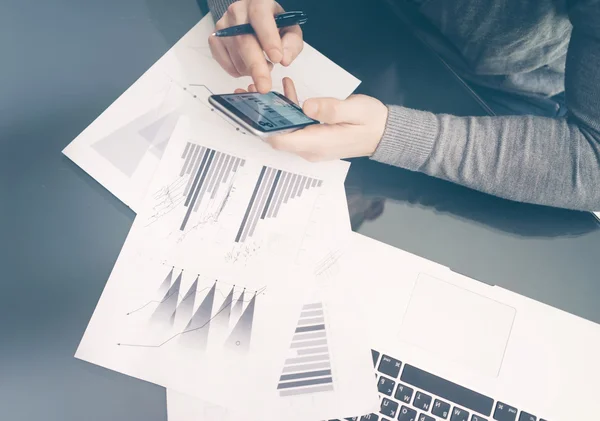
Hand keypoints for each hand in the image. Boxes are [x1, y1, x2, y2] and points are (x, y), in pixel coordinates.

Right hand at [209, 0, 303, 92]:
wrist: (252, 19)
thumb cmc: (273, 24)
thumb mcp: (290, 29)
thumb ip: (292, 43)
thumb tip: (284, 60)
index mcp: (258, 2)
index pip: (260, 16)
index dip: (268, 38)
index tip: (277, 59)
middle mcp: (237, 11)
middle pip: (243, 40)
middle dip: (256, 66)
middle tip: (264, 86)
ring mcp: (223, 26)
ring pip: (235, 56)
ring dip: (252, 70)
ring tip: (264, 64)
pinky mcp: (214, 39)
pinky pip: (226, 63)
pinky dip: (240, 71)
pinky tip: (249, 64)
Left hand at [235, 79, 388, 161]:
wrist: (384, 133)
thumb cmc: (372, 123)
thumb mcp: (355, 111)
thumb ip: (331, 109)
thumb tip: (306, 106)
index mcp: (318, 144)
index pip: (281, 140)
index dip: (262, 127)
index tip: (250, 109)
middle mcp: (311, 148)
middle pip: (277, 135)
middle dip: (261, 116)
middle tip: (249, 92)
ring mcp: (312, 143)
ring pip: (284, 129)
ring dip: (272, 111)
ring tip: (260, 88)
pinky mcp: (314, 136)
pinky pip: (295, 124)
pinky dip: (288, 109)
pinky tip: (285, 89)